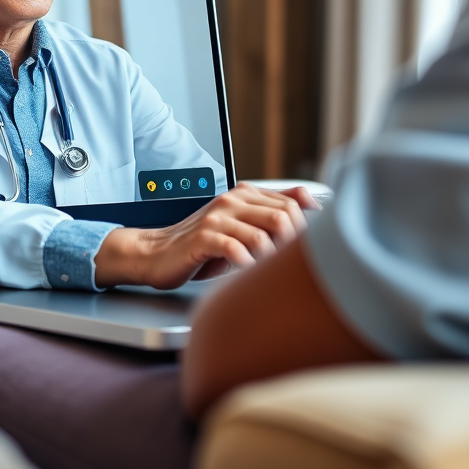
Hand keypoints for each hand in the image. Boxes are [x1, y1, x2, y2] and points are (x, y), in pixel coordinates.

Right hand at [93, 183, 319, 289]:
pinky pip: (236, 250)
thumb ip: (270, 212)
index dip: (305, 228)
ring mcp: (217, 218)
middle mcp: (232, 201)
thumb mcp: (239, 225)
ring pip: (262, 235)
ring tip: (267, 273)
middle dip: (292, 245)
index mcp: (244, 194)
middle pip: (282, 217)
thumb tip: (312, 204)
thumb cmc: (200, 244)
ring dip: (271, 260)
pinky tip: (247, 275)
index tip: (306, 250)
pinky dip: (247, 266)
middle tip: (288, 266)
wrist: (155, 252)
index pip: (291, 203)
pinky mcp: (203, 238)